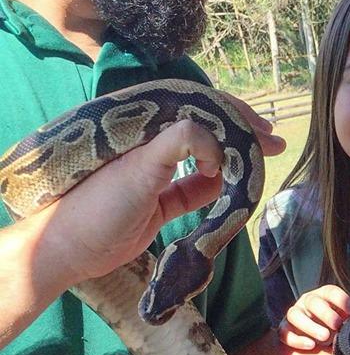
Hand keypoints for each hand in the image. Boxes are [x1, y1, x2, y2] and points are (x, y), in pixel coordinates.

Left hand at [43, 97, 282, 289]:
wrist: (71, 248)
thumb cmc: (97, 202)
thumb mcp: (140, 167)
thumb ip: (178, 144)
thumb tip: (217, 140)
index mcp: (144, 125)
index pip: (196, 106)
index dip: (231, 114)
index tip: (260, 126)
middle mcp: (152, 143)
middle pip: (206, 130)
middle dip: (240, 135)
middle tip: (274, 144)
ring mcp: (158, 172)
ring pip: (206, 159)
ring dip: (235, 160)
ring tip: (264, 162)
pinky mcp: (162, 201)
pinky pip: (198, 189)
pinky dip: (219, 188)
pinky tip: (238, 188)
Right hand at [279, 285, 349, 350]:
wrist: (315, 335)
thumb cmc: (335, 323)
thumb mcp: (347, 316)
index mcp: (324, 296)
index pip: (331, 292)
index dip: (344, 300)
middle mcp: (307, 302)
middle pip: (313, 302)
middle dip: (326, 313)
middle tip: (338, 325)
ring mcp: (294, 314)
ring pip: (295, 315)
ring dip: (310, 326)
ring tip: (325, 337)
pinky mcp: (284, 329)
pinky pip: (284, 332)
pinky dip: (296, 339)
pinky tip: (310, 346)